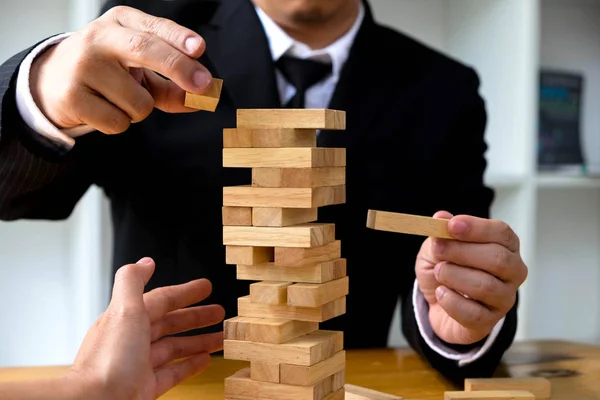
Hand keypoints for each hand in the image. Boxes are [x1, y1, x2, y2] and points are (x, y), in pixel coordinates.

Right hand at [30, 6, 212, 134]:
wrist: (52, 82)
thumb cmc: (108, 73)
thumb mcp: (140, 70)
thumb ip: (172, 84)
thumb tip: (201, 99)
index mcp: (121, 23)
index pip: (155, 27)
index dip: (179, 38)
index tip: (199, 49)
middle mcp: (100, 38)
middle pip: (145, 49)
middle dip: (178, 67)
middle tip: (203, 85)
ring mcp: (83, 66)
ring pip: (139, 102)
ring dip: (140, 110)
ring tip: (119, 98)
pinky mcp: (72, 96)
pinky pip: (119, 122)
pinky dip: (120, 123)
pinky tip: (103, 108)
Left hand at [66, 257, 224, 399]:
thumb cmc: (107, 362)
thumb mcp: (123, 311)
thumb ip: (133, 282)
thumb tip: (144, 262)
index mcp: (127, 319)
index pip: (162, 300)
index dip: (185, 292)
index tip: (205, 287)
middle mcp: (132, 341)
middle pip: (170, 323)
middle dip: (196, 317)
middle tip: (217, 312)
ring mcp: (139, 365)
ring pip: (175, 347)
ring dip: (199, 341)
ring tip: (220, 337)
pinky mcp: (145, 387)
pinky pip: (173, 372)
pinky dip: (190, 365)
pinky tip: (204, 360)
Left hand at [415, 211, 526, 344]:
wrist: (438, 302)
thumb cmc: (446, 268)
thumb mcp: (438, 246)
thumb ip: (442, 233)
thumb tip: (441, 217)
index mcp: (505, 246)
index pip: (502, 233)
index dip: (477, 228)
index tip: (451, 225)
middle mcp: (512, 272)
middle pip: (498, 259)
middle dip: (462, 252)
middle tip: (438, 249)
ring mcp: (504, 298)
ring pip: (486, 286)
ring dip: (454, 276)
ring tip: (439, 272)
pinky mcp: (490, 321)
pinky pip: (473, 313)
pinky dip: (451, 301)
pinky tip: (441, 293)